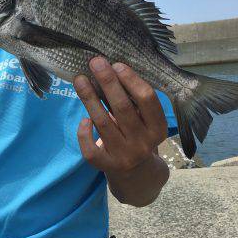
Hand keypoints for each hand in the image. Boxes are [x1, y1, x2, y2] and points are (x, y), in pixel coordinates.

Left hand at [73, 57, 168, 175]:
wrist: (138, 175)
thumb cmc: (139, 137)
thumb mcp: (146, 122)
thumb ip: (134, 102)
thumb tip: (111, 69)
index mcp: (158, 128)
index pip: (147, 100)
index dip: (132, 80)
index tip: (117, 64)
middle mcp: (143, 142)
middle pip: (123, 108)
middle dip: (108, 82)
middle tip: (95, 62)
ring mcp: (125, 155)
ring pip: (103, 123)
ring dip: (90, 98)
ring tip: (80, 79)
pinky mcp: (107, 165)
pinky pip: (91, 149)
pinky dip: (85, 133)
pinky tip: (84, 119)